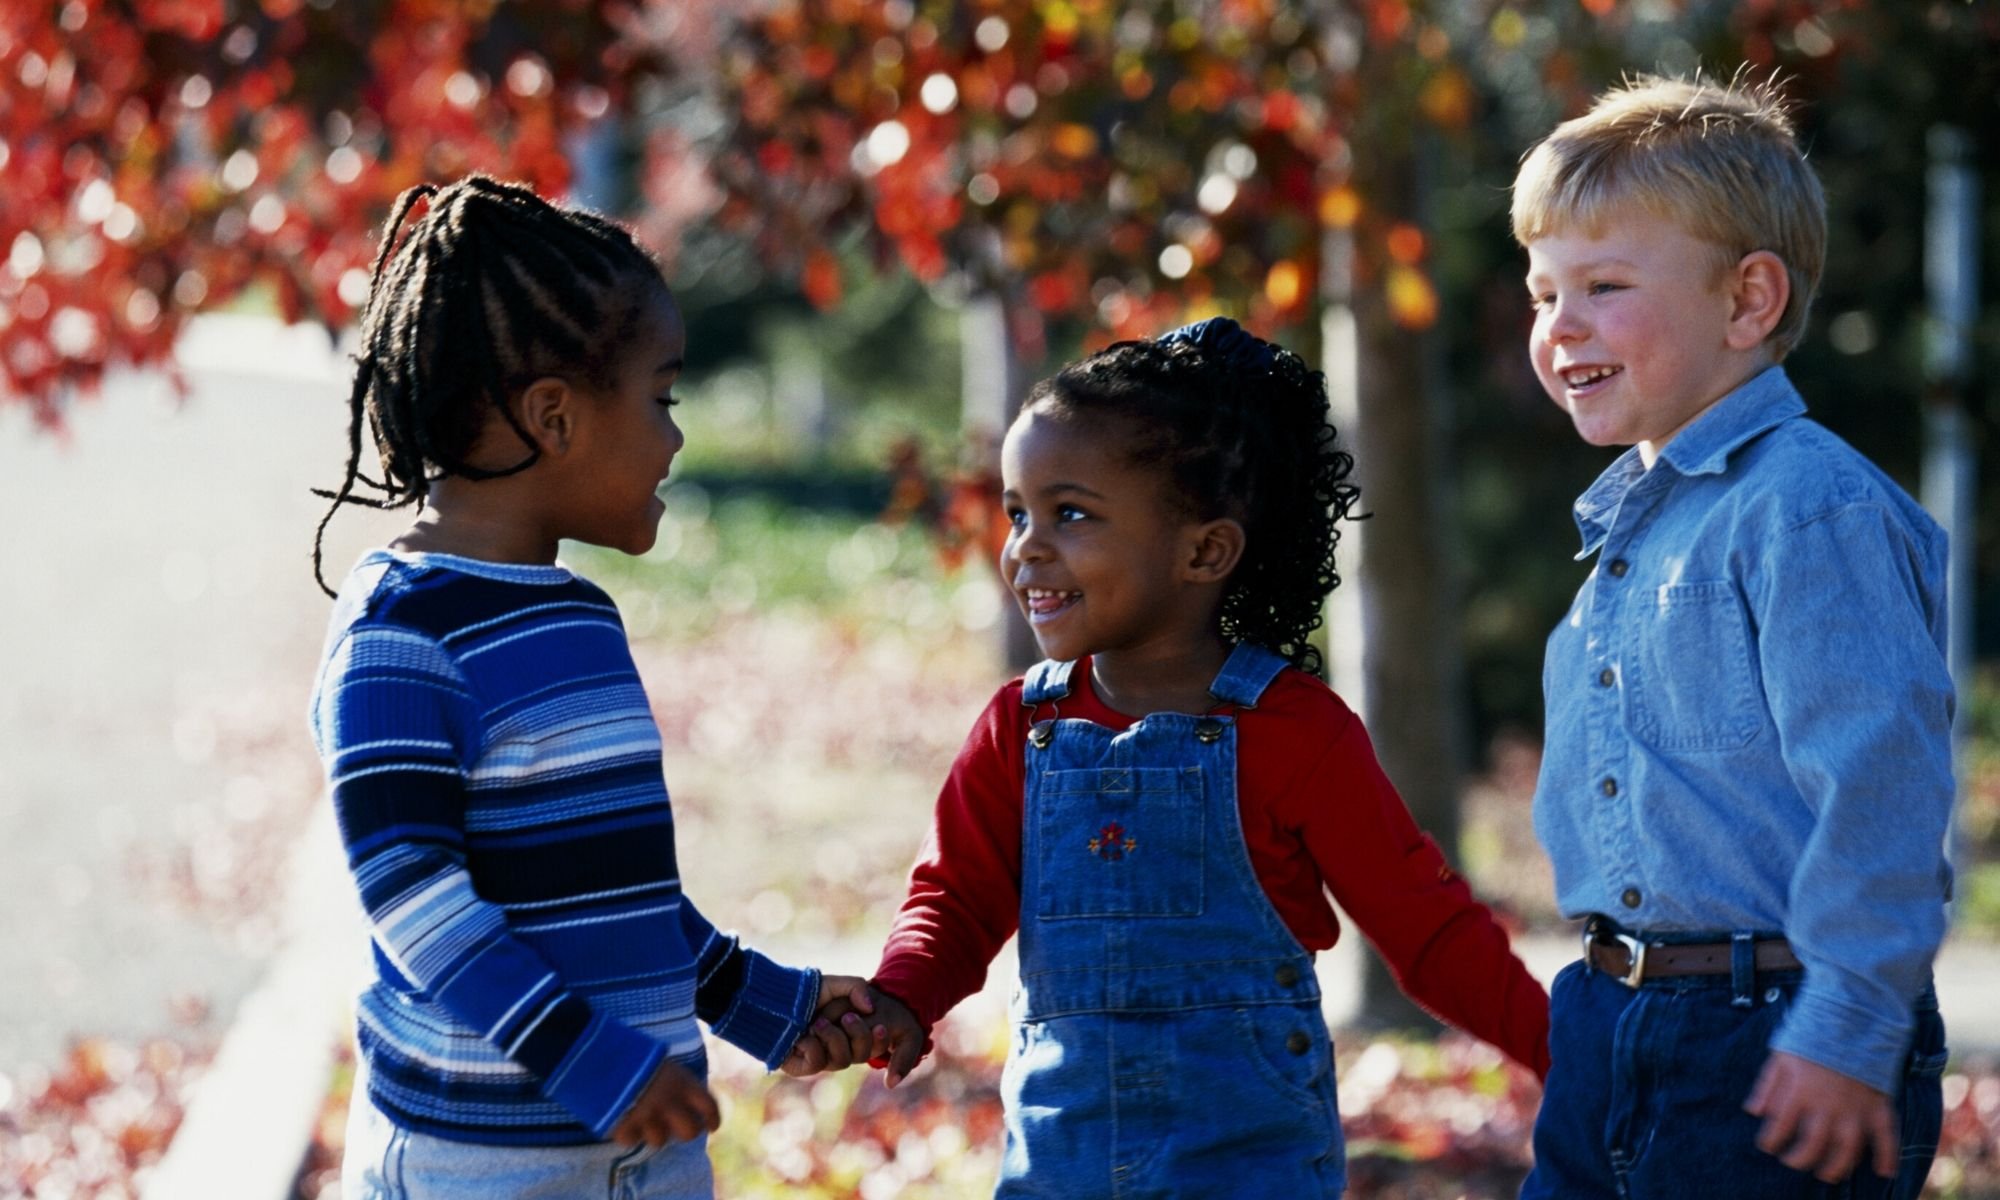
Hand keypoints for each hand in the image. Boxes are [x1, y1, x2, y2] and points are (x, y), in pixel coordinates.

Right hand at [610, 1059, 719, 1149]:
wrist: (600, 1055)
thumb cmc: (634, 1054)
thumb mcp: (663, 1062)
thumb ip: (677, 1081)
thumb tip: (686, 1099)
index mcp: (682, 1082)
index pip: (709, 1106)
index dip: (713, 1119)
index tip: (711, 1126)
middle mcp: (670, 1103)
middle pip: (690, 1132)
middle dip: (686, 1132)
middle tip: (678, 1128)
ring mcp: (648, 1117)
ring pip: (660, 1141)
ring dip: (653, 1132)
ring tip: (644, 1120)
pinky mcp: (625, 1127)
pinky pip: (631, 1141)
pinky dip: (628, 1133)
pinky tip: (624, 1121)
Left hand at [782, 982, 926, 1087]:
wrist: (774, 997)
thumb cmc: (804, 991)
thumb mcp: (835, 984)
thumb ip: (857, 988)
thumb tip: (870, 1008)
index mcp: (849, 1032)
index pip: (874, 1045)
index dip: (881, 1040)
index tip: (881, 1026)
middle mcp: (837, 1047)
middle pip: (863, 1055)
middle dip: (860, 1036)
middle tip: (847, 1017)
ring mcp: (821, 1057)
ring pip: (842, 1061)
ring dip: (833, 1038)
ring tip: (818, 1023)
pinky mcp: (802, 1066)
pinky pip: (818, 1063)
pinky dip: (813, 1046)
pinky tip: (801, 1035)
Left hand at [1745, 1050, 1897, 1183]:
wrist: (1854, 1017)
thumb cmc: (1812, 1035)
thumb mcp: (1782, 1054)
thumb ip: (1767, 1085)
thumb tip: (1753, 1112)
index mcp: (1799, 1091)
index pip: (1780, 1126)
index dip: (1771, 1141)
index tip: (1767, 1147)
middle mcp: (1827, 1105)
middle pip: (1812, 1144)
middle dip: (1800, 1159)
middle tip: (1793, 1163)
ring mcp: (1855, 1108)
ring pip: (1847, 1148)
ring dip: (1837, 1166)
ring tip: (1828, 1175)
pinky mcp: (1878, 1105)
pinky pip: (1887, 1136)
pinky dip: (1888, 1156)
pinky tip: (1884, 1172)